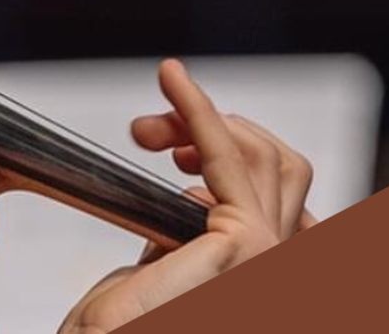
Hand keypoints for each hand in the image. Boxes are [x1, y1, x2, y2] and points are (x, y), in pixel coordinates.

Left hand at [57, 59, 315, 333]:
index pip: (265, 189)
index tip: (166, 135)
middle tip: (145, 134)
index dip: (220, 147)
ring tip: (148, 127)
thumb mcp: (156, 276)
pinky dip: (200, 109)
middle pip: (274, 163)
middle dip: (214, 128)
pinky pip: (229, 154)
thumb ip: (183, 241)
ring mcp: (269, 254)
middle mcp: (273, 260)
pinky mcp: (247, 244)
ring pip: (264, 153)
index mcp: (250, 266)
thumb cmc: (114, 329)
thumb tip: (195, 206)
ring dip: (205, 119)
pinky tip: (173, 80)